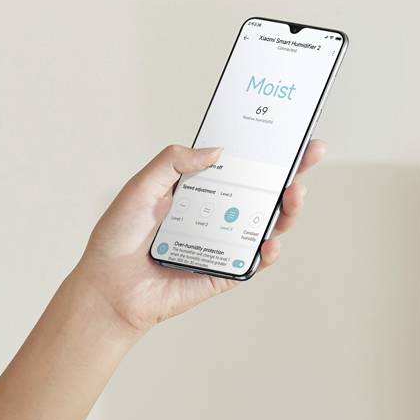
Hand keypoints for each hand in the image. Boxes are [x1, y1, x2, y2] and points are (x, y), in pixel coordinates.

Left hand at [71, 138, 329, 334]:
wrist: (107, 287)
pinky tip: (271, 241)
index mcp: (199, 191)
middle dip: (292, 171)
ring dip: (287, 209)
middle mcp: (216, 215)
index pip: (239, 165)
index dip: (265, 150)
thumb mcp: (142, 187)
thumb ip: (174, 163)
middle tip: (311, 153)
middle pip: (263, 191)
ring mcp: (224, 243)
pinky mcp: (224, 272)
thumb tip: (217, 151)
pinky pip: (253, 261)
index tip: (290, 132)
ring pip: (267, 224)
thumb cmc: (118, 238)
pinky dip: (267, 252)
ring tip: (295, 194)